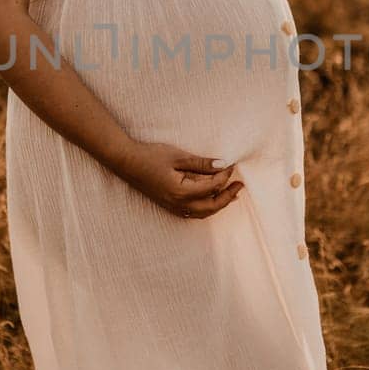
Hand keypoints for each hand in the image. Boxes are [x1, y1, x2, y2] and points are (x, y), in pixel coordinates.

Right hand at [114, 142, 244, 218]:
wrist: (127, 163)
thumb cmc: (151, 156)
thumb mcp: (178, 156)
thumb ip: (201, 163)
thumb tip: (223, 165)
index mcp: (181, 192)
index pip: (211, 187)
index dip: (224, 176)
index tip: (232, 165)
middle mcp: (179, 204)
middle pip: (211, 206)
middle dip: (228, 196)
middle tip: (240, 185)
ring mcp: (173, 207)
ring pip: (203, 212)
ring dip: (219, 204)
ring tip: (232, 194)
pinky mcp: (170, 206)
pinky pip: (194, 212)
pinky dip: (207, 207)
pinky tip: (212, 199)